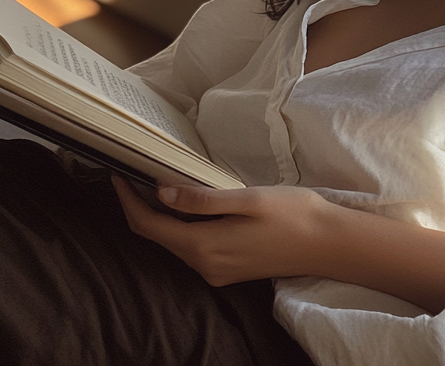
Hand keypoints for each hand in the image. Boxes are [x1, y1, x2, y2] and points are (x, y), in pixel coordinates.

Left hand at [112, 177, 328, 285]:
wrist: (327, 244)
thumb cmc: (292, 214)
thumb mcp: (248, 198)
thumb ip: (203, 199)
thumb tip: (161, 192)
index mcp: (205, 247)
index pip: (150, 227)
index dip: (129, 202)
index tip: (117, 175)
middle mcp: (205, 265)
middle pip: (159, 237)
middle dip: (141, 207)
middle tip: (134, 172)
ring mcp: (217, 271)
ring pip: (175, 242)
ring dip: (162, 216)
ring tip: (156, 183)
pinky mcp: (228, 269)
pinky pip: (193, 247)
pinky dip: (182, 226)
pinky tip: (188, 205)